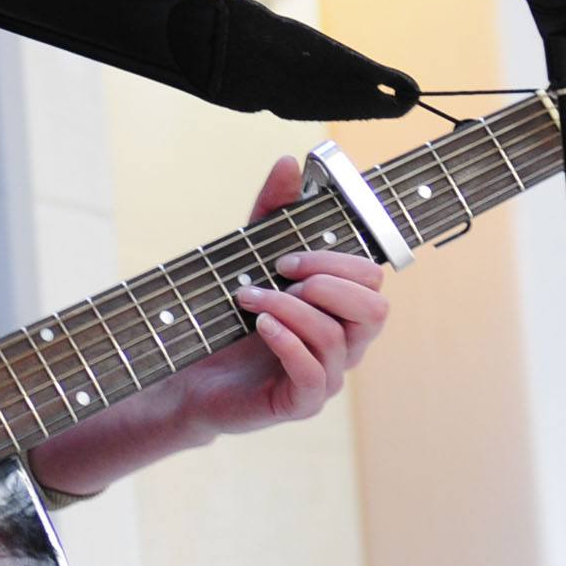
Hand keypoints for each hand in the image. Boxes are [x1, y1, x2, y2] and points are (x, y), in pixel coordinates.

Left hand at [167, 155, 390, 437]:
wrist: (191, 373)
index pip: (373, 280)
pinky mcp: (300, 403)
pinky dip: (287, 342)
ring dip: (289, 309)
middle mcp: (345, 344)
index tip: (287, 257)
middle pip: (374, 310)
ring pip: (336, 338)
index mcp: (342, 309)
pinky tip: (260, 326)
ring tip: (249, 299)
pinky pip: (313, 375)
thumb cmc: (230, 316)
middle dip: (326, 283)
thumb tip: (288, 162)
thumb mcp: (250, 254)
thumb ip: (272, 211)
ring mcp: (326, 376)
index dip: (336, 262)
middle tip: (278, 276)